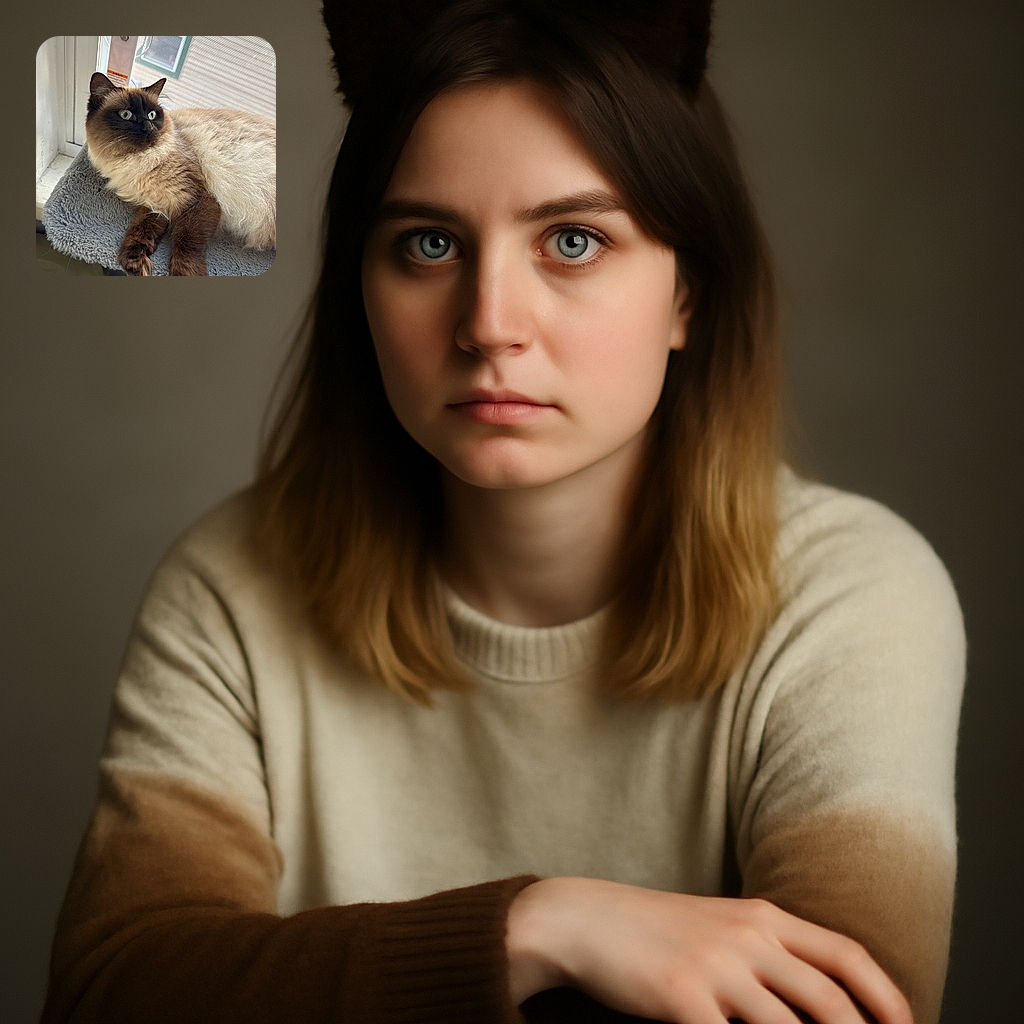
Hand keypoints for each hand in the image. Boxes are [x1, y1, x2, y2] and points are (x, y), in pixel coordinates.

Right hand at [506, 877, 912, 1023]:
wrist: (583, 919)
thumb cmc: (652, 930)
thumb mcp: (718, 926)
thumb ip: (766, 953)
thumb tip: (814, 1001)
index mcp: (761, 916)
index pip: (846, 954)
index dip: (887, 998)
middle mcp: (747, 937)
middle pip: (830, 1000)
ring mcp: (715, 967)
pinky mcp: (681, 997)